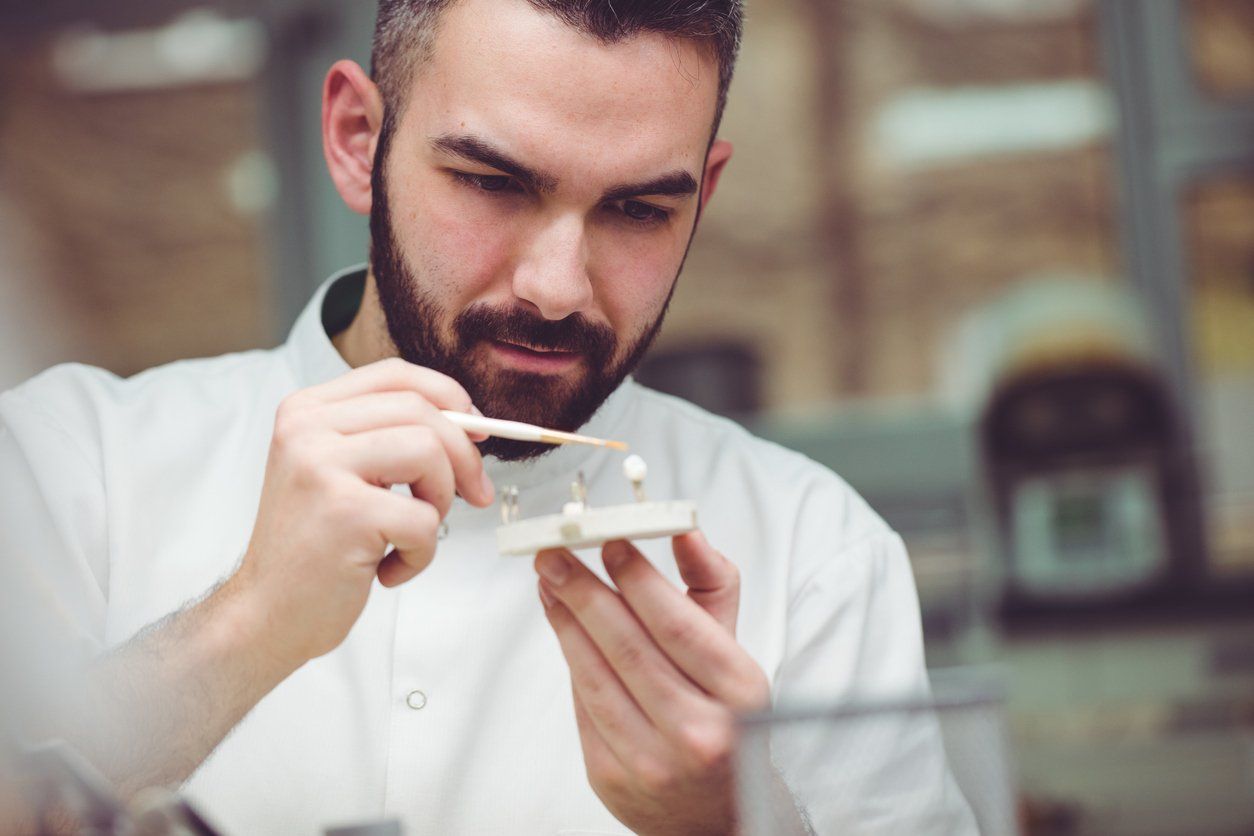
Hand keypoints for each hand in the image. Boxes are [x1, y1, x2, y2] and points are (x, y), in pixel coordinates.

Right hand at [230, 358, 494, 666]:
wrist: (266, 614)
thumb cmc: (313, 548)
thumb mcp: (340, 473)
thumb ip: (387, 437)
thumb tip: (470, 424)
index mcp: (306, 411)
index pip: (395, 375)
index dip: (448, 396)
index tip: (476, 432)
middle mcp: (307, 429)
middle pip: (422, 412)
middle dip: (464, 457)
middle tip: (475, 495)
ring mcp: (322, 466)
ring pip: (430, 453)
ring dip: (441, 502)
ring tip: (413, 533)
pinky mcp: (345, 512)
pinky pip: (423, 519)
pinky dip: (420, 553)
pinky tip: (387, 569)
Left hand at [535, 533, 770, 835]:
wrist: (713, 813)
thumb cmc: (725, 722)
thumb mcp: (733, 654)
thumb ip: (711, 586)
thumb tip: (686, 529)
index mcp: (738, 695)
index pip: (679, 625)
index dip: (639, 580)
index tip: (610, 543)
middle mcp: (699, 732)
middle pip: (629, 647)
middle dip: (585, 592)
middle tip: (556, 555)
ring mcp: (651, 760)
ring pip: (596, 675)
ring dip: (565, 621)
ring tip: (549, 583)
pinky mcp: (609, 776)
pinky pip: (582, 704)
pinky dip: (569, 659)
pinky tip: (562, 626)